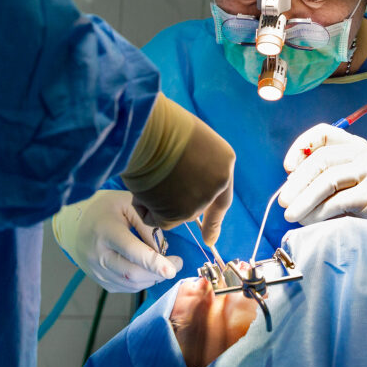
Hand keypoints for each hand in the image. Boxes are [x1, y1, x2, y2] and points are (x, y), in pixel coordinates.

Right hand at [52, 189, 182, 292]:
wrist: (76, 223)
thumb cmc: (108, 208)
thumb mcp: (129, 203)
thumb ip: (148, 224)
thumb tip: (163, 250)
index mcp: (106, 231)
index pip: (132, 251)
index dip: (154, 262)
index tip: (173, 269)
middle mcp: (97, 255)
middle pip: (132, 273)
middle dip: (159, 273)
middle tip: (177, 263)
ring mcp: (96, 271)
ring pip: (131, 284)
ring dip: (153, 278)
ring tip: (164, 264)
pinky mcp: (99, 280)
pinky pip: (125, 287)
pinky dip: (142, 282)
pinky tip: (148, 269)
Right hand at [123, 94, 233, 243]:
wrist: (148, 130)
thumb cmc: (162, 126)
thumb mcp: (190, 141)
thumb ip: (195, 164)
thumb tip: (185, 184)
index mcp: (224, 162)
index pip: (222, 198)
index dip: (213, 218)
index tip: (210, 240)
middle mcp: (217, 184)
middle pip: (193, 206)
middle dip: (175, 202)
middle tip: (157, 187)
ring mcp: (199, 201)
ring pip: (172, 213)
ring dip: (156, 202)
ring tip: (146, 177)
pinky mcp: (177, 214)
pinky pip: (157, 219)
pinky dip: (145, 209)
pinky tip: (141, 189)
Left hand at [278, 123, 366, 225]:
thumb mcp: (345, 185)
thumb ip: (323, 176)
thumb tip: (289, 182)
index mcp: (359, 146)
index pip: (325, 133)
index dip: (302, 145)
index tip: (287, 167)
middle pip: (322, 158)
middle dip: (298, 181)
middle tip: (284, 201)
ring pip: (327, 180)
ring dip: (304, 200)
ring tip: (291, 215)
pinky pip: (337, 201)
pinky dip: (318, 212)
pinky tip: (310, 221)